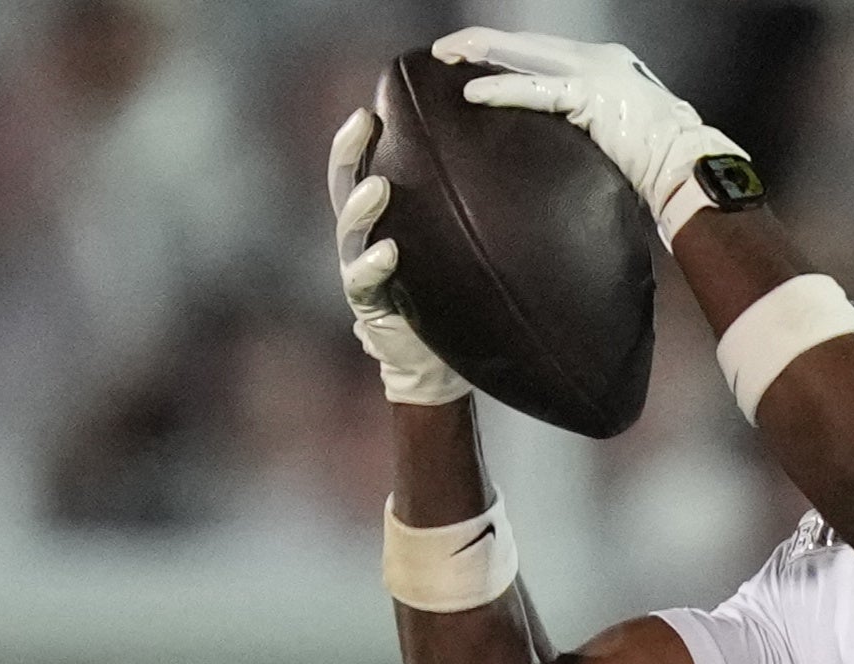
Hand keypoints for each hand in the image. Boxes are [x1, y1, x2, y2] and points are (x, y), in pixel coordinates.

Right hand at [328, 109, 471, 406]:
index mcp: (382, 220)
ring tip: (378, 187)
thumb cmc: (454, 299)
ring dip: (361, 207)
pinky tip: (388, 251)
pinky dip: (373, 265)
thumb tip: (509, 166)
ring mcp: (361, 272)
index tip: (372, 108)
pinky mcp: (370, 307)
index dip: (360, 138)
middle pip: (344, 188)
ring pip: (350, 232)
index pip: (362, 168)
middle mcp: (364, 240)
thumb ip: (463, 214)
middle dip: (349, 154)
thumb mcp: (456, 249)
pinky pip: (362, 281)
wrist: (440, 366)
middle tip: (364, 125)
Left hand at [433, 29, 745, 233]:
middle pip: (528, 44)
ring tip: (447, 57)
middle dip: (483, 43)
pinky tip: (472, 92)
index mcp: (607, 67)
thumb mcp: (621, 139)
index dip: (506, 54)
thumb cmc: (665, 167)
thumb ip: (590, 134)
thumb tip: (561, 159)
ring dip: (482, 53)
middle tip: (445, 51)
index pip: (544, 53)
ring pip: (526, 55)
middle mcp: (599, 60)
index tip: (475, 62)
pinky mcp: (592, 96)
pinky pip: (537, 90)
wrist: (692, 169)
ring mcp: (596, 74)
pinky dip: (503, 90)